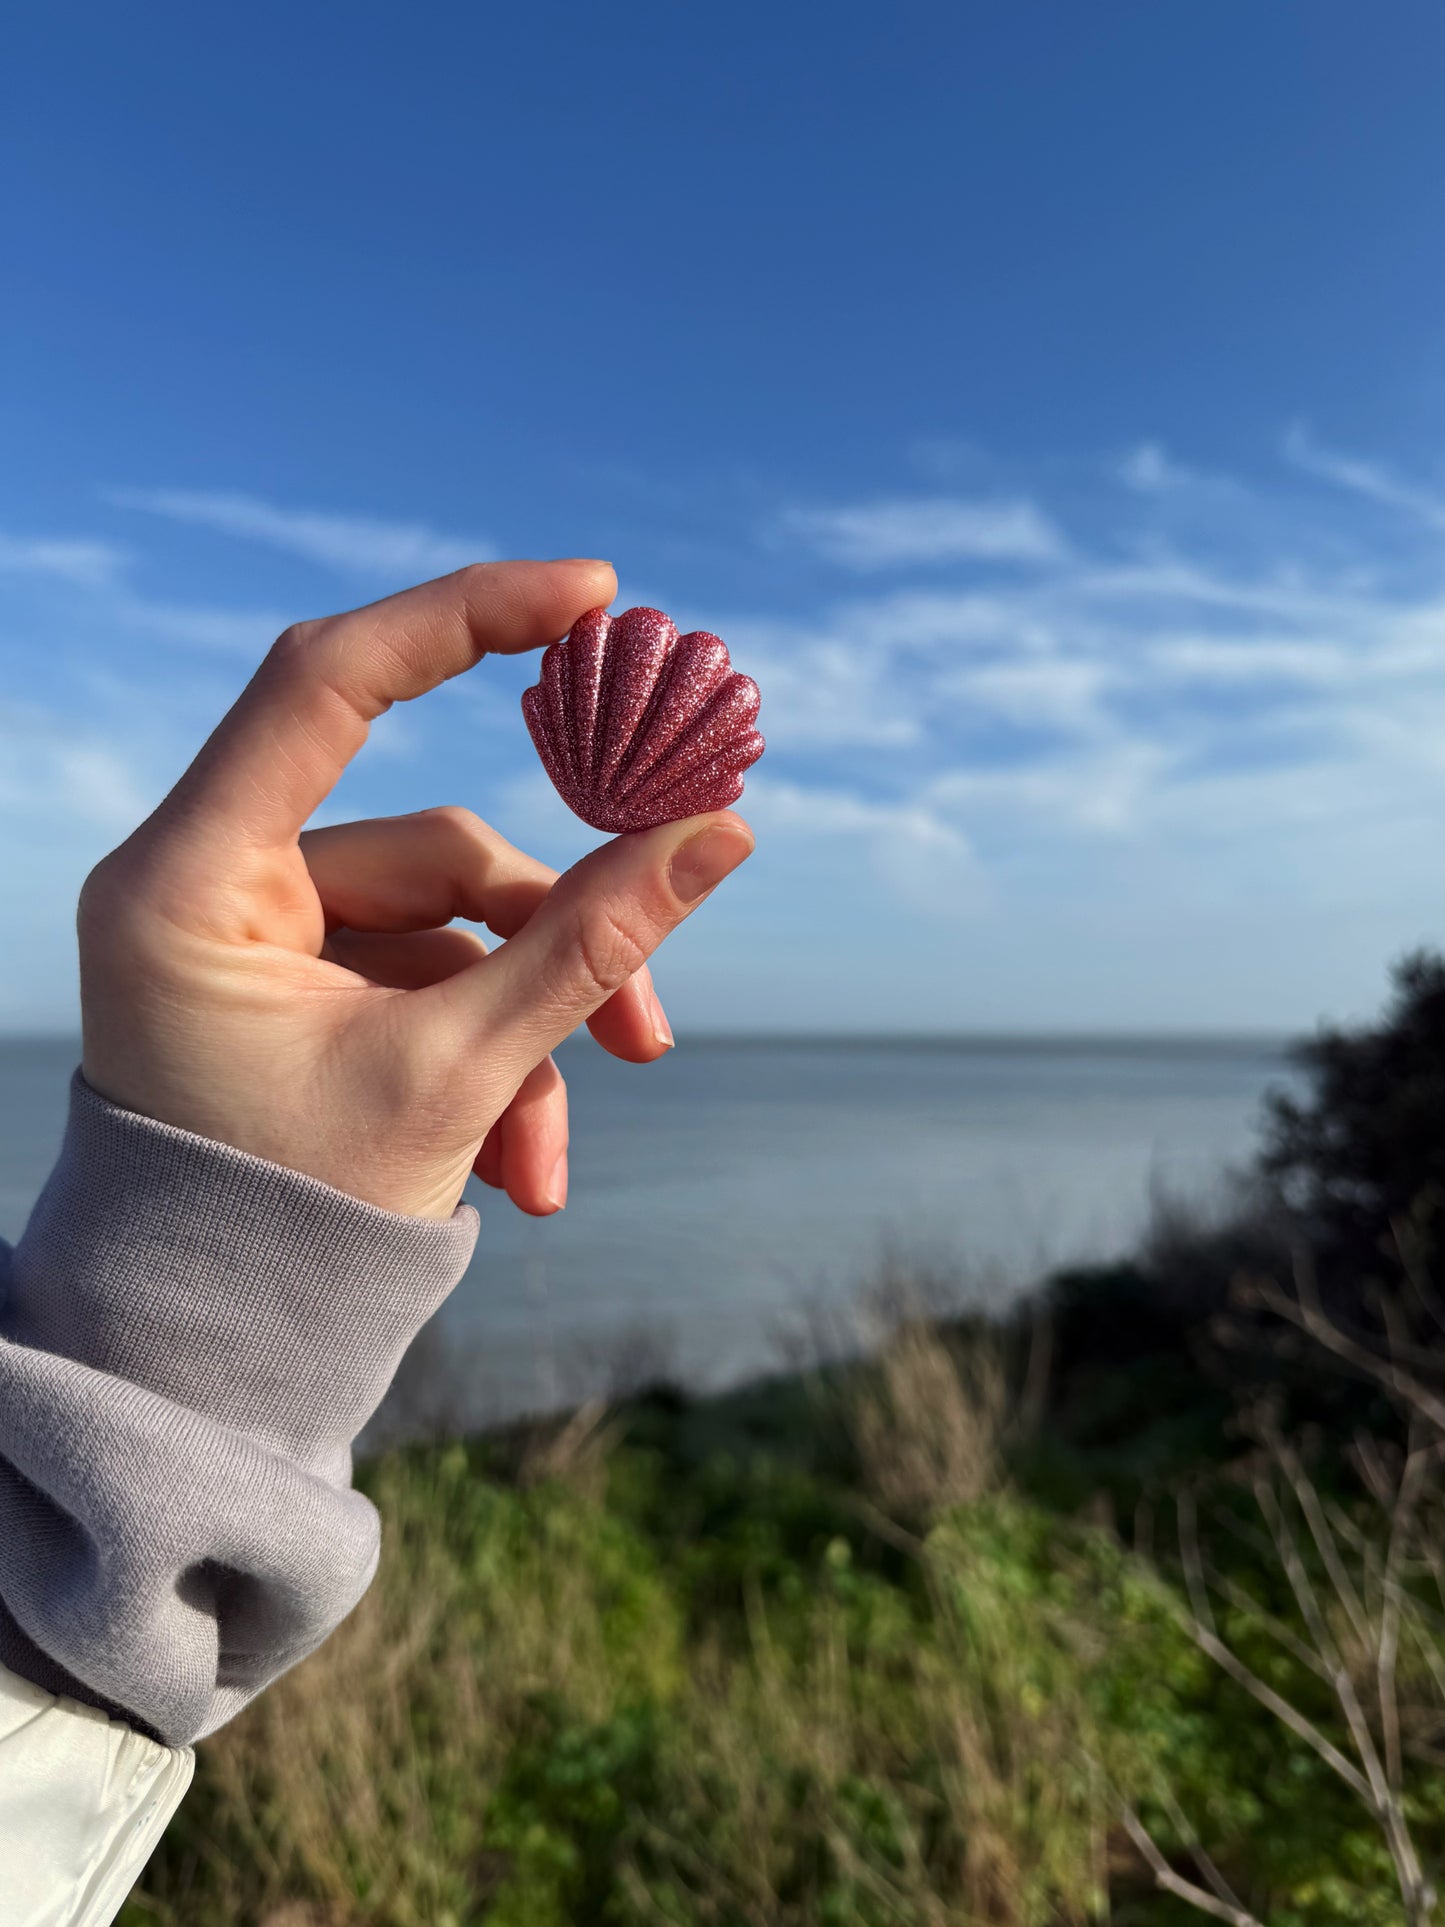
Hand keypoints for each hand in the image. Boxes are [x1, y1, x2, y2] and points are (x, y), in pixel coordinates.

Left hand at [77, 561, 753, 1219]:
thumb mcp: (455, 1076)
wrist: (204, 1355)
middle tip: (652, 1035)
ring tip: (546, 1163)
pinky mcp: (297, 990)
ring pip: (447, 933)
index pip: (328, 681)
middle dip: (552, 947)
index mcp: (188, 882)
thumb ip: (590, 944)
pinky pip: (423, 987)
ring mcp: (255, 942)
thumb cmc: (285, 1224)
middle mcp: (208, 889)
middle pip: (434, 852)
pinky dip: (483, 1061)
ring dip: (523, 1039)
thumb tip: (724, 829)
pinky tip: (514, 1167)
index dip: (465, 618)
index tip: (595, 595)